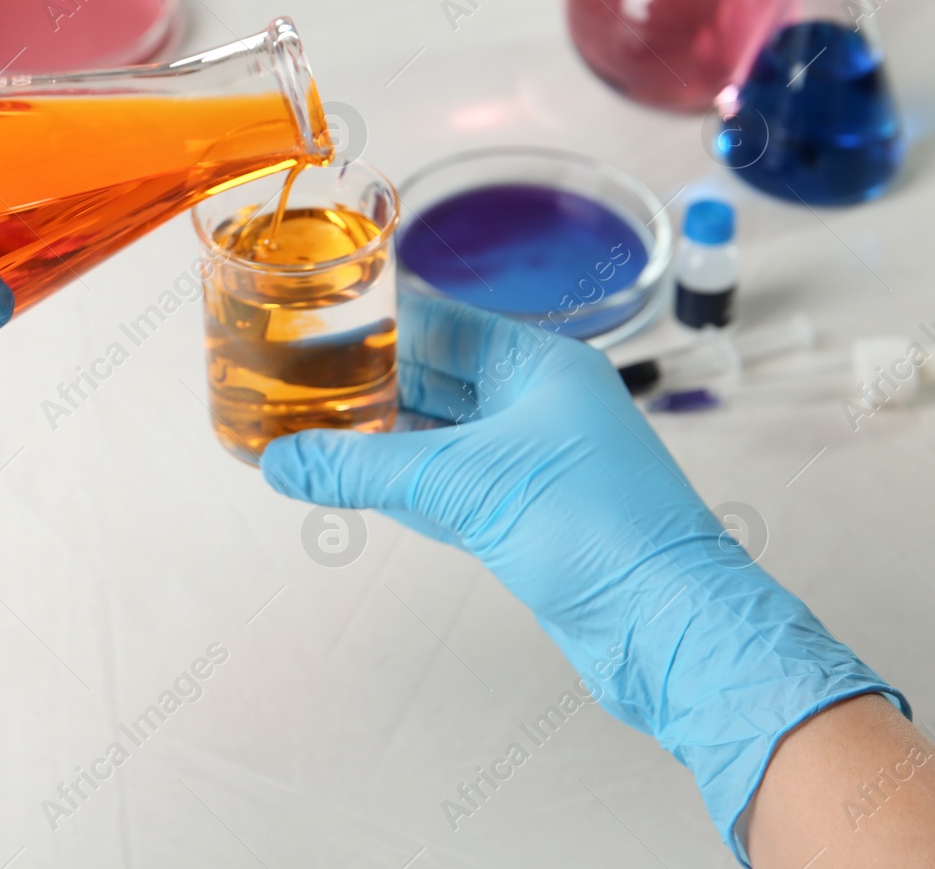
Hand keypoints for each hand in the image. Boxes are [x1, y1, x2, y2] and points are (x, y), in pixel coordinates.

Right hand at [260, 296, 904, 862]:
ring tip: (304, 431)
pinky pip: (443, 486)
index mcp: (537, 365)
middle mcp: (534, 404)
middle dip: (363, 384)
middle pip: (429, 378)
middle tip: (287, 382)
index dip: (371, 323)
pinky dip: (397, 485)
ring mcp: (529, 462)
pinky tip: (350, 483)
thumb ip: (363, 469)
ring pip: (433, 436)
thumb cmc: (598, 531)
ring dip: (375, 439)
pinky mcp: (521, 517)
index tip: (307, 322)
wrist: (669, 628)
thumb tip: (279, 463)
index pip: (436, 323)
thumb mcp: (463, 485)